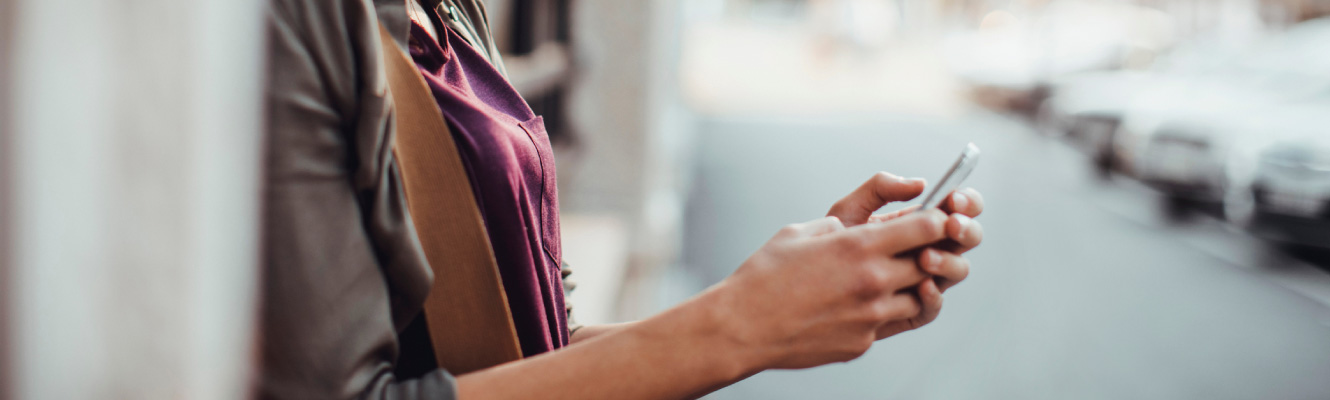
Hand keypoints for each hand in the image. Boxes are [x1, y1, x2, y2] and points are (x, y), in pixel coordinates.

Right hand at [710, 210, 948, 369]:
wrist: (742, 327)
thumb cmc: (765, 275)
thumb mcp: (802, 230)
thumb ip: (843, 222)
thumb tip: (870, 224)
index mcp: (858, 246)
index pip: (927, 227)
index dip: (939, 220)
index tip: (938, 218)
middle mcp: (873, 281)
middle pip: (932, 262)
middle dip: (932, 251)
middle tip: (922, 245)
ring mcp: (871, 317)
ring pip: (920, 297)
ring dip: (913, 284)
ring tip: (890, 276)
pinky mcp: (863, 343)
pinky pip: (892, 323)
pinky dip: (886, 310)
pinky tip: (863, 302)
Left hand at [825, 172, 985, 337]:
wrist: (805, 284)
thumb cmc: (830, 244)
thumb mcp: (850, 209)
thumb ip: (880, 188)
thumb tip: (920, 184)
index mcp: (921, 223)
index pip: (959, 208)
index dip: (965, 201)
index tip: (952, 198)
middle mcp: (931, 249)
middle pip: (967, 238)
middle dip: (965, 229)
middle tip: (949, 224)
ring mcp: (926, 279)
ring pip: (958, 270)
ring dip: (949, 261)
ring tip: (925, 256)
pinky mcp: (913, 309)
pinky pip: (933, 306)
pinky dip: (934, 296)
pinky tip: (923, 285)